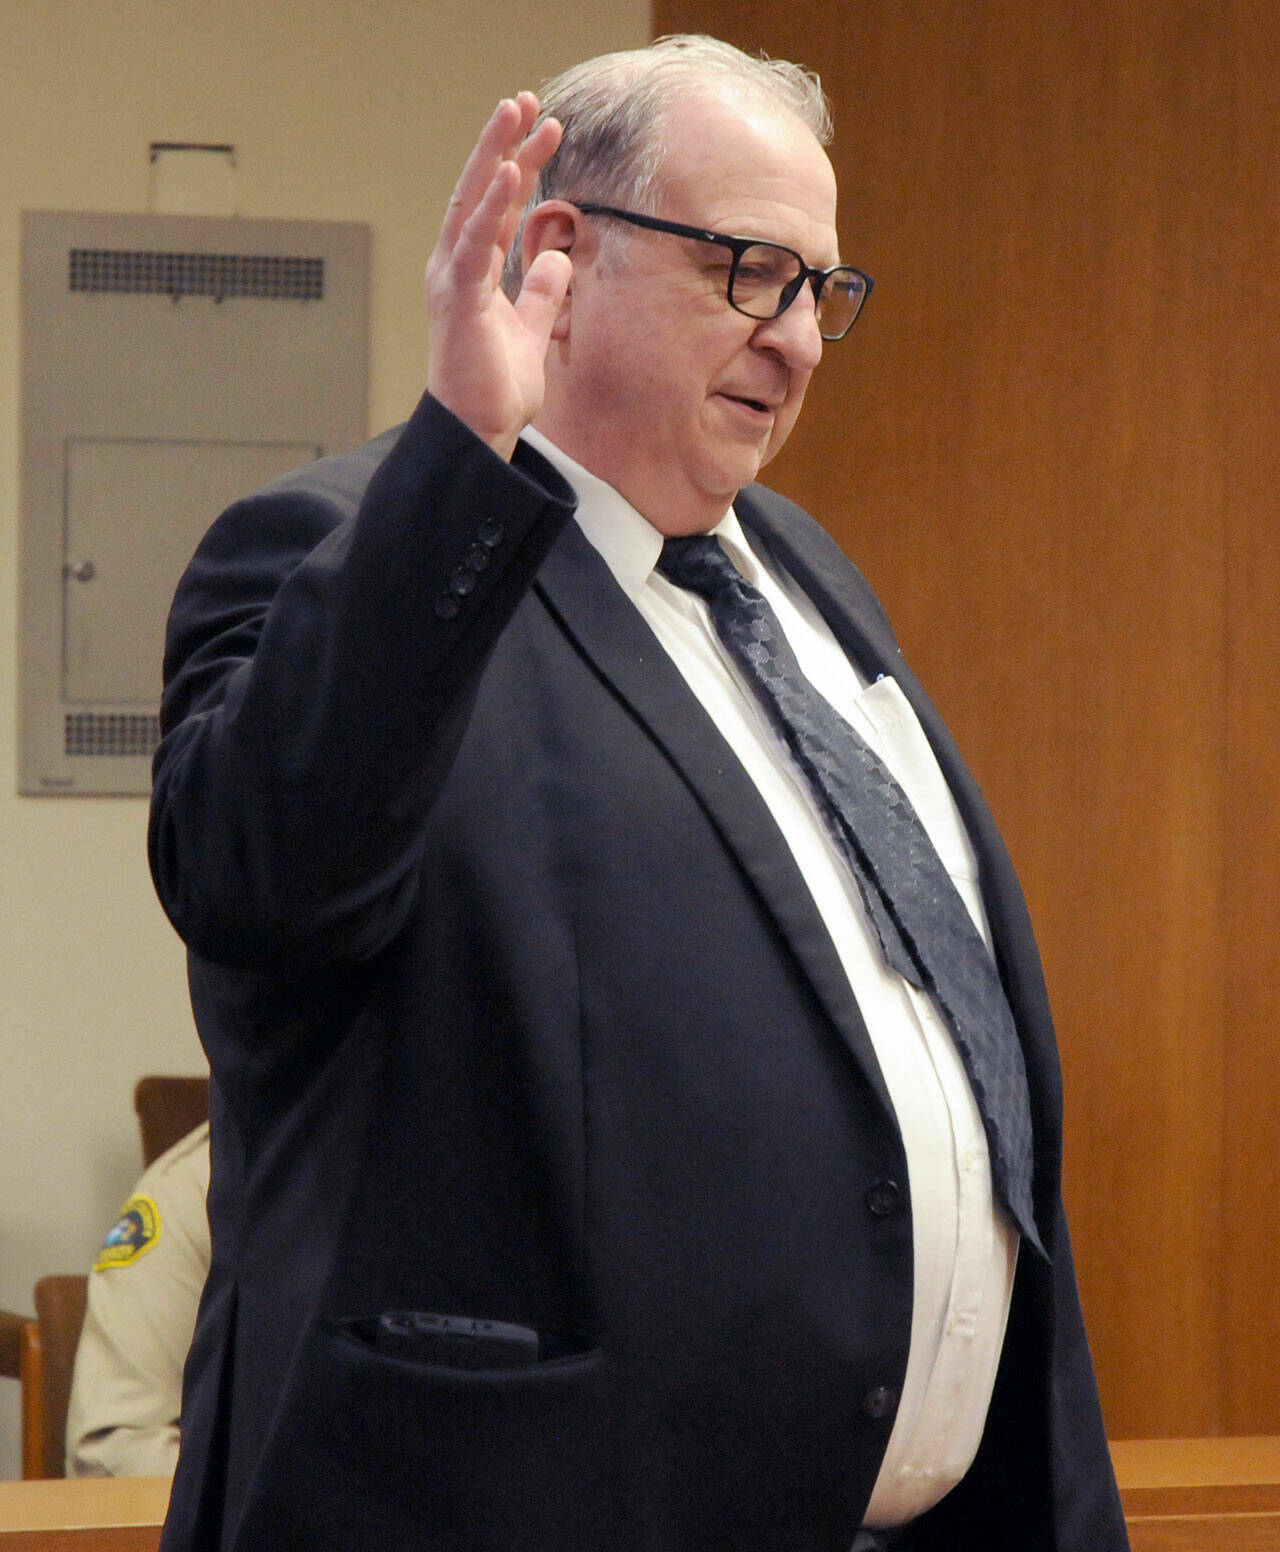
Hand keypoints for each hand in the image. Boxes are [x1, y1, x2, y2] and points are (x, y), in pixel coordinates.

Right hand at [425, 93, 570, 459]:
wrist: (478, 432)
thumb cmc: (494, 390)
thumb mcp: (530, 333)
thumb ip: (540, 295)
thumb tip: (556, 258)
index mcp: (471, 273)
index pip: (496, 207)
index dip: (518, 165)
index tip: (542, 130)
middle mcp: (455, 267)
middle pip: (478, 191)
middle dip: (501, 143)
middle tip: (524, 100)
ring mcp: (452, 280)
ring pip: (471, 203)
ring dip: (495, 156)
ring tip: (515, 114)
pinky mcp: (457, 299)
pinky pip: (473, 242)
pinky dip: (489, 205)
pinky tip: (506, 173)